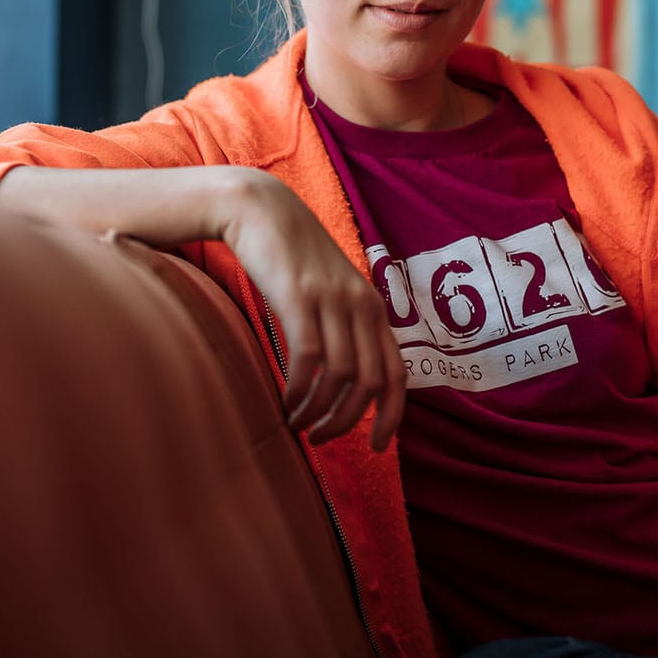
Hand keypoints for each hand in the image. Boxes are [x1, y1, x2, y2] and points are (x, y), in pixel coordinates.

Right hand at [218, 170, 405, 449]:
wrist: (260, 209)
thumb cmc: (289, 258)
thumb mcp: (328, 292)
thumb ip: (342, 327)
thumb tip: (342, 381)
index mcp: (372, 308)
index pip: (397, 374)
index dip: (392, 417)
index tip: (378, 447)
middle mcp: (360, 305)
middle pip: (370, 383)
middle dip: (347, 423)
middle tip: (320, 439)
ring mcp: (332, 301)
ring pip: (340, 377)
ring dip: (318, 412)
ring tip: (297, 423)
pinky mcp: (300, 298)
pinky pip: (309, 360)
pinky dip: (299, 391)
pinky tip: (285, 402)